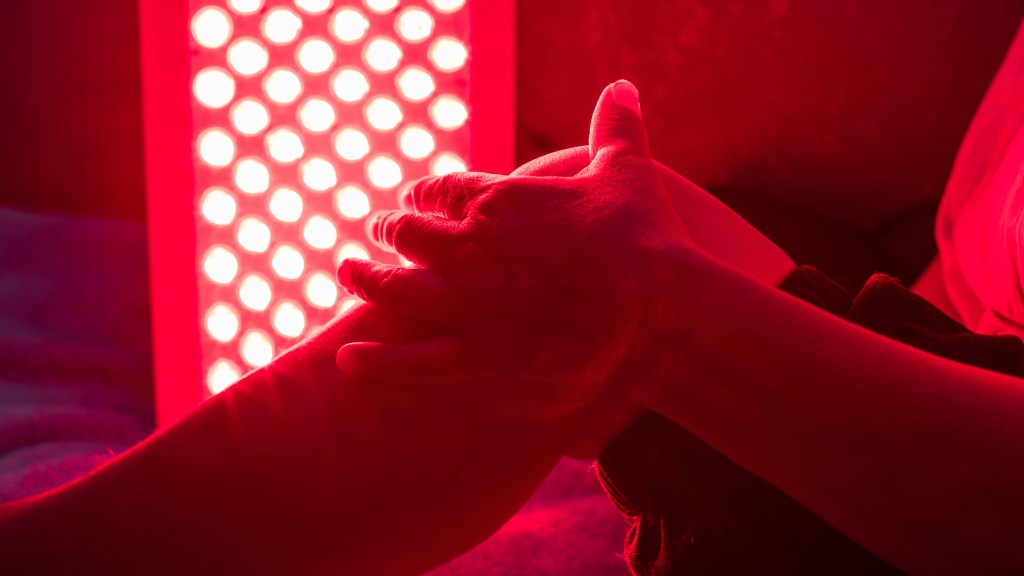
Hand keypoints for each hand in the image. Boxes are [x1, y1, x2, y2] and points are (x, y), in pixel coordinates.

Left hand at [335, 81, 687, 427]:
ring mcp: (465, 306)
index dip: (421, 196)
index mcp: (496, 202)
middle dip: (385, 232)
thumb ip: (615, 128)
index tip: (412, 199)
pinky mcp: (474, 358)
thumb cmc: (642, 237)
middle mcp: (468, 251)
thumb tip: (623, 87)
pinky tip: (348, 360)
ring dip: (365, 280)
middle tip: (371, 233)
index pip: (439, 192)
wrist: (655, 310)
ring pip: (394, 290)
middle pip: (406, 236)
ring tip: (346, 274)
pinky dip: (376, 361)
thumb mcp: (626, 170)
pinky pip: (409, 362)